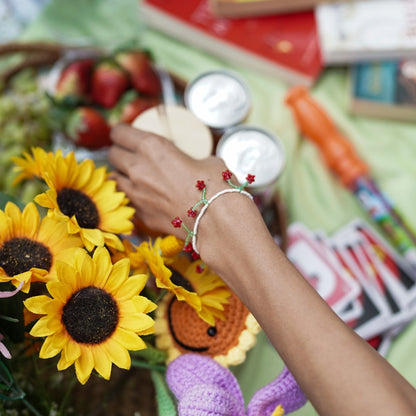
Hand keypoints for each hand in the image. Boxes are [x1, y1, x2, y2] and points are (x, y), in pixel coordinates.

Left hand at [108, 124, 229, 236]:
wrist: (214, 219)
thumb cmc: (214, 185)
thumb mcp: (206, 161)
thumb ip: (189, 159)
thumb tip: (192, 164)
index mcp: (152, 147)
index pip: (120, 133)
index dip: (122, 133)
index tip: (125, 136)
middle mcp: (137, 168)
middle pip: (113, 154)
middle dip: (121, 153)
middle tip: (132, 156)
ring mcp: (135, 193)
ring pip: (114, 178)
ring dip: (123, 175)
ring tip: (136, 177)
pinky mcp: (140, 214)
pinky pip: (127, 201)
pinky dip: (132, 197)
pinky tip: (145, 198)